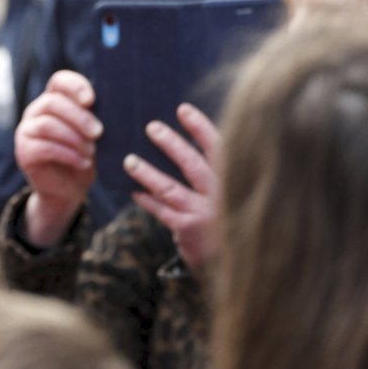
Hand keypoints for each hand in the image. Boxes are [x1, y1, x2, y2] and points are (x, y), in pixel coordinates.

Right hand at [15, 70, 101, 246]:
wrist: (69, 190)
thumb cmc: (84, 156)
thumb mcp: (93, 134)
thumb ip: (96, 117)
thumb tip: (116, 106)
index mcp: (53, 100)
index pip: (59, 81)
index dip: (75, 86)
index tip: (91, 100)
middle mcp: (35, 112)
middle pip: (52, 102)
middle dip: (79, 117)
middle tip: (99, 133)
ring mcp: (26, 131)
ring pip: (47, 124)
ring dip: (73, 137)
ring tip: (91, 151)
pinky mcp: (24, 152)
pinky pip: (44, 147)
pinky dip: (68, 154)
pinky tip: (83, 162)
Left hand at [127, 103, 218, 273]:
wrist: (238, 259)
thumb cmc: (228, 214)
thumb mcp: (232, 189)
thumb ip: (217, 168)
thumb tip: (185, 138)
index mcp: (233, 178)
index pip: (218, 148)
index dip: (200, 128)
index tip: (182, 109)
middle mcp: (221, 196)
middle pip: (193, 165)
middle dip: (171, 144)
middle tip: (151, 127)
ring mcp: (203, 214)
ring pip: (171, 189)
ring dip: (148, 173)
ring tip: (129, 160)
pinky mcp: (188, 230)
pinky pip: (162, 211)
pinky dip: (147, 200)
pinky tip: (133, 190)